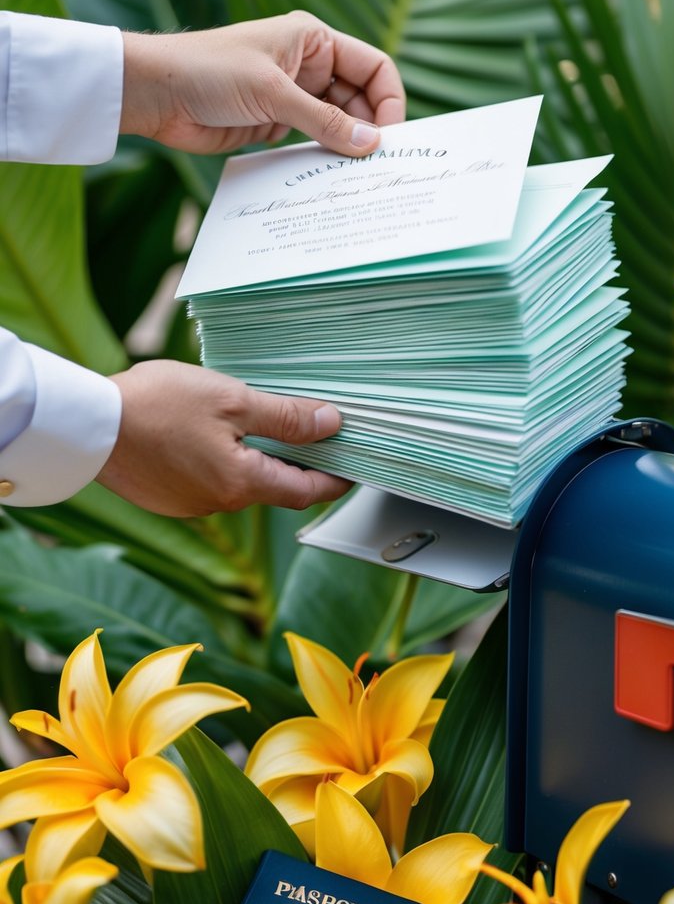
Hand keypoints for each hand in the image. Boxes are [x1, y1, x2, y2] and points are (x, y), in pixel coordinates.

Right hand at [96, 360, 351, 516]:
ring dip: (256, 458)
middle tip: (317, 434)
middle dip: (297, 463)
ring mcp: (190, 504)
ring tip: (262, 422)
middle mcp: (218, 504)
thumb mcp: (233, 399)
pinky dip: (224, 460)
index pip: (305, 491)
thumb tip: (331, 423)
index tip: (355, 468)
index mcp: (241, 484)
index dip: (335, 480)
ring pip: (239, 482)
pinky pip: (209, 480)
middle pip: (273, 486)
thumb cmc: (157, 406)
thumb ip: (285, 416)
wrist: (87, 425)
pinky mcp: (167, 496)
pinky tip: (215, 432)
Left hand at [120, 12, 404, 155]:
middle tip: (377, 164)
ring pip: (338, 122)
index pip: (373, 67)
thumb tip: (371, 143)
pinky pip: (312, 140)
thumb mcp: (272, 93)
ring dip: (346, 145)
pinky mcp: (275, 123)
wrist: (154, 94)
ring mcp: (292, 96)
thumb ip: (324, 120)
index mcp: (313, 40)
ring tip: (355, 173)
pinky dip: (323, 156)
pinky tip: (328, 175)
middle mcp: (308, 65)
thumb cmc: (207, 71)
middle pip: (361, 98)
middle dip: (370, 127)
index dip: (388, 100)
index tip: (389, 136)